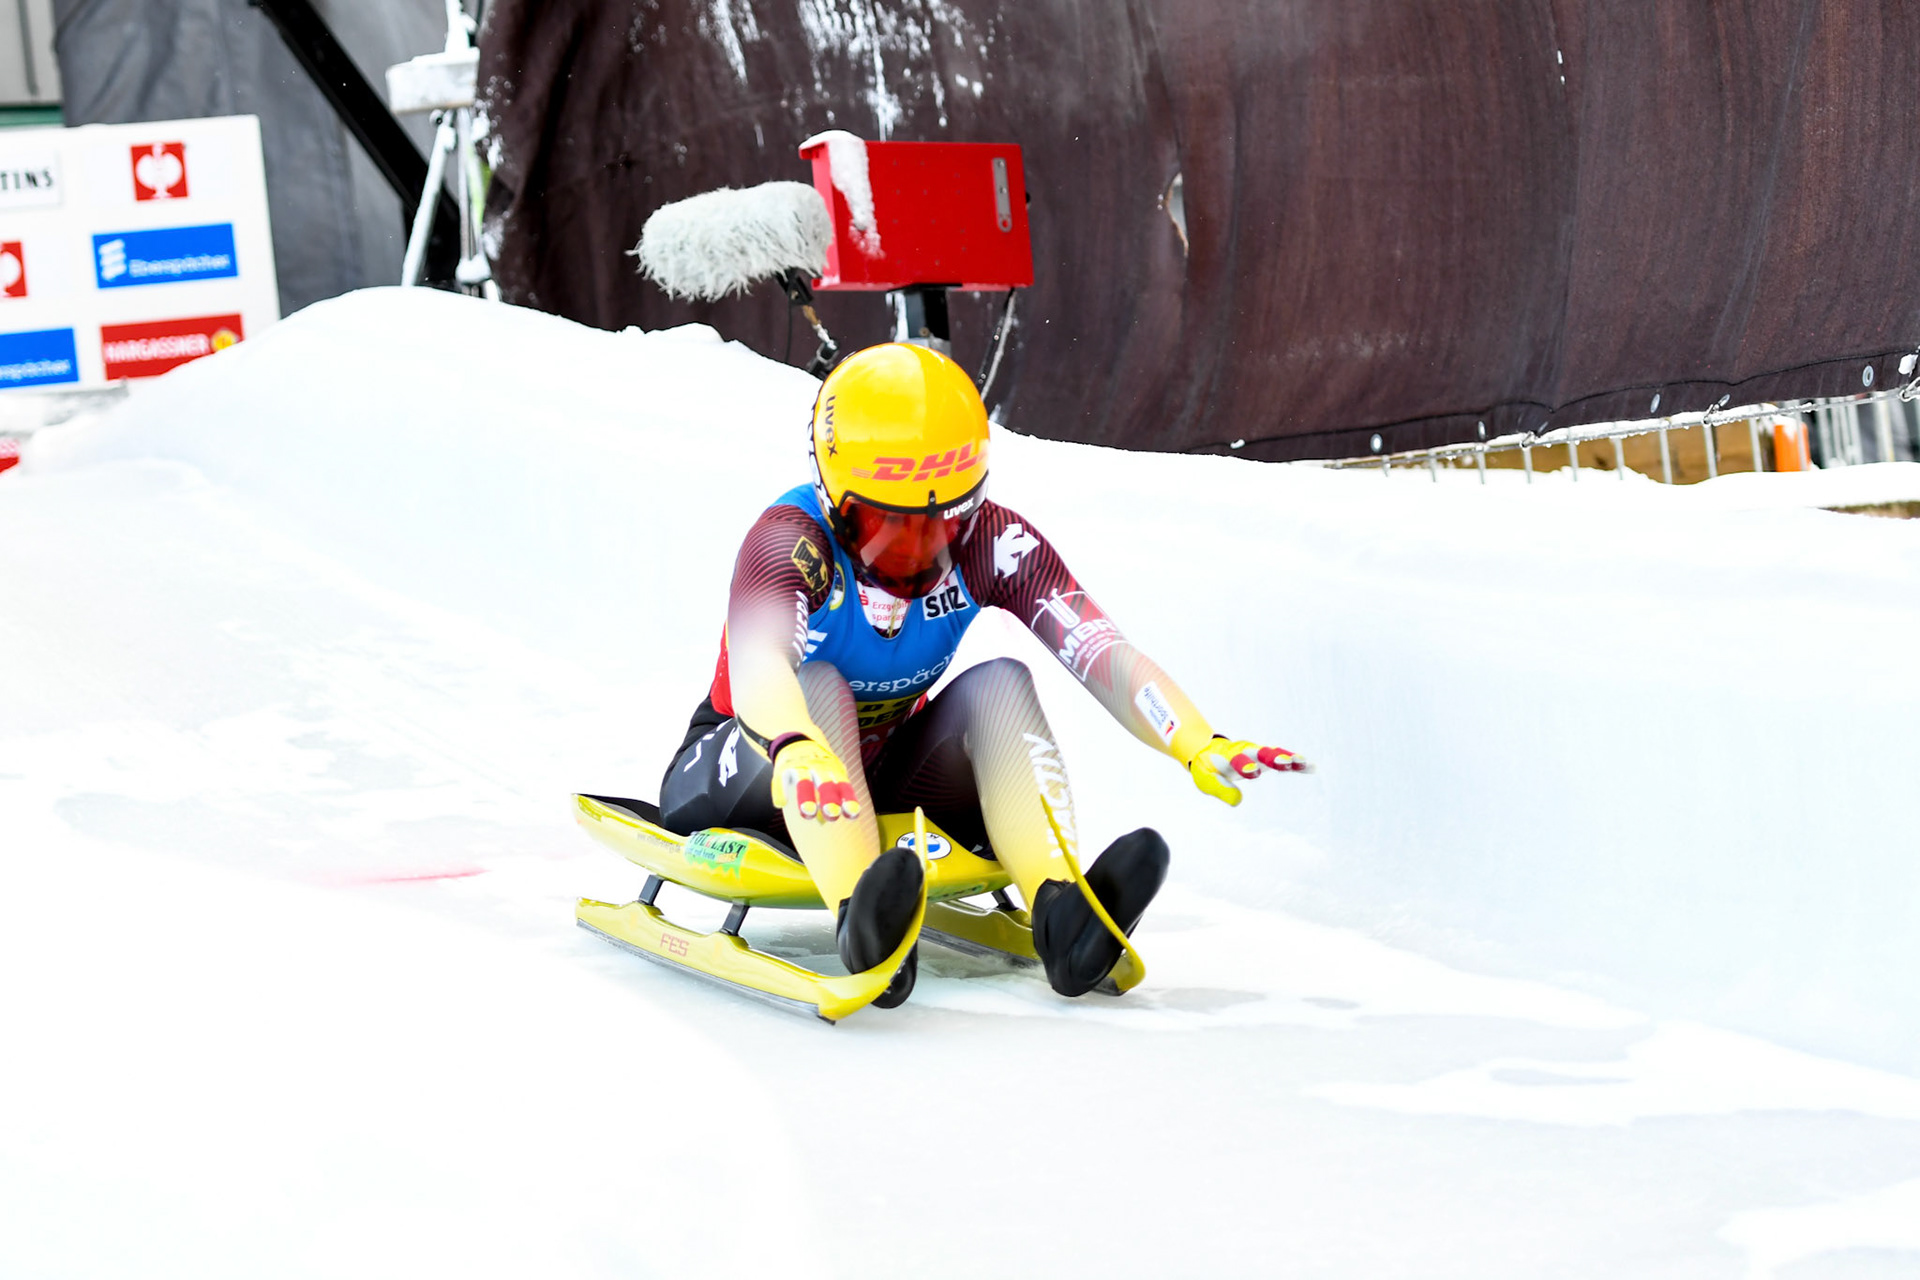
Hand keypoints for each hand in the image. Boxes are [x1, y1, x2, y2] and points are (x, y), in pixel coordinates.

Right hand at [769, 737, 860, 821]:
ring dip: (806, 798)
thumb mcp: (829, 774)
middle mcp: (819, 767)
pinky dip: (780, 791)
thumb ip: (829, 796)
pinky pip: (781, 779)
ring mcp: (801, 765)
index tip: (852, 814)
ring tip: (808, 813)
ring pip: (804, 781)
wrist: (797, 736)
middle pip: (825, 783)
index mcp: (833, 770)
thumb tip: (823, 822)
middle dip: (829, 799)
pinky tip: (780, 804)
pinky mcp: (783, 765)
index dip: (848, 799)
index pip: (843, 785)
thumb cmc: (818, 763)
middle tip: (832, 814)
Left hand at [1185, 737, 1312, 806]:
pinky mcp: (1266, 757)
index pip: (1237, 761)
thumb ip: (1221, 790)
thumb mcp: (1207, 781)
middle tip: (1282, 762)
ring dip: (1288, 758)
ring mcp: (1258, 752)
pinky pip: (1284, 758)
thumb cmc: (1208, 769)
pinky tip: (1312, 767)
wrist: (1210, 751)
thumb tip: (1237, 802)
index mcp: (1228, 757)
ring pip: (1275, 754)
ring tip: (1303, 763)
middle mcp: (1245, 751)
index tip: (1253, 772)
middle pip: (1260, 753)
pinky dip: (1296, 762)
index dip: (1245, 766)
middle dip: (1271, 757)